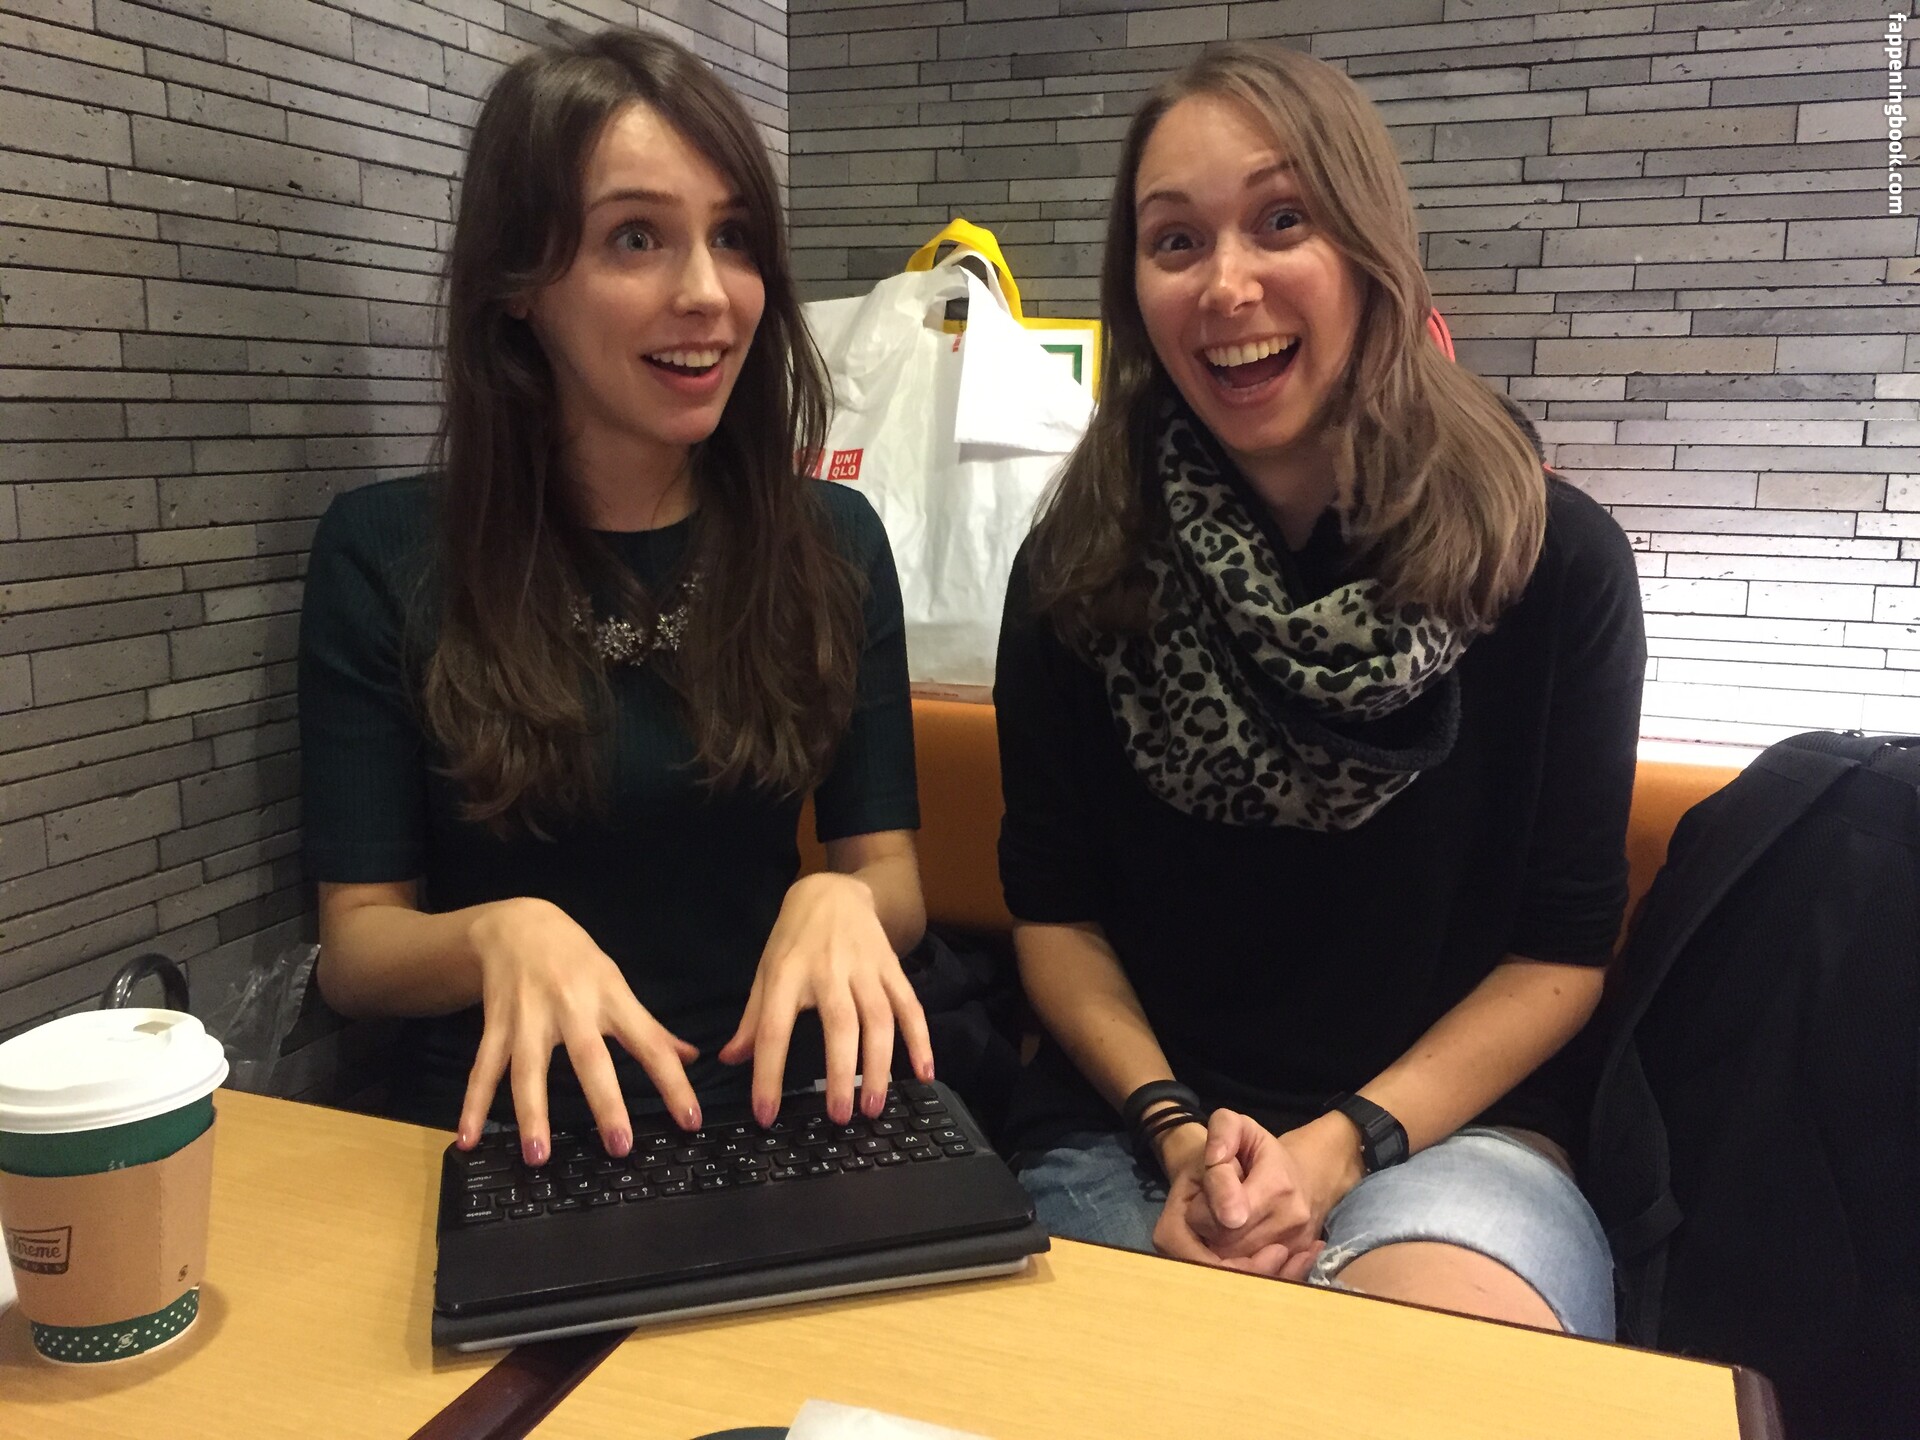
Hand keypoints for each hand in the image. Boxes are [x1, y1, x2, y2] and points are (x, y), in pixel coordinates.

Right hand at [455, 897, 699, 1167]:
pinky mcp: (496, 1025)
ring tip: (537, 1157)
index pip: (650, 1044)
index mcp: (610, 998)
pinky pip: (483, 1069)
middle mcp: (571, 1007)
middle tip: (619, 1146)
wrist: (518, 925)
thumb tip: (690, 1058)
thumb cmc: (576, 960)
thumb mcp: (617, 984)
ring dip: (532, 1114)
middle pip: (590, 1057)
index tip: (690, 1119)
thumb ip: (650, 1027)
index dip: (673, 1082)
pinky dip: (472, 1105)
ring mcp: (529, 1017)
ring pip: (529, 1069)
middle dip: (605, 1102)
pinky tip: (466, 1138)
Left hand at [718, 872, 933, 1125]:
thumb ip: (752, 1020)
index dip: (767, 1073)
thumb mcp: (766, 972)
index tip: (766, 1115)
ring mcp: (865, 967)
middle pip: (839, 1025)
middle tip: (839, 1117)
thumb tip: (730, 1061)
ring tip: (875, 1107)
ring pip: (879, 1019)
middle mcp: (828, 969)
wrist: (833, 891)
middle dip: (841, 1073)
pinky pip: (910, 1005)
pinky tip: (924, 1073)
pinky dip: (921, 1039)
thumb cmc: (794, 939)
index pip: (774, 1029)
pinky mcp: (891, 966)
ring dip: (881, 1065)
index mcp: (787, 974)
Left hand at [1155, 1109, 1361, 1278]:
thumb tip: (1214, 1159)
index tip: (1198, 1203)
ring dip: (1217, 1252)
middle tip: (1207, 1213)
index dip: (1200, 1212)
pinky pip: (1253, 1279)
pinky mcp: (1293, 1265)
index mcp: (1277, 1186)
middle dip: (1205, 1232)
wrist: (1305, 1178)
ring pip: (1236, 1268)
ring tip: (1219, 1228)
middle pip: (1225, 1247)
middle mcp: (1290, 1221)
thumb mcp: (1239, 1127)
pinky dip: (1235, 1268)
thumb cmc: (1261, 1154)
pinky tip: (1231, 1249)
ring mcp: (1294, 1247)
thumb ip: (1222, 1133)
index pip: (1223, 1218)